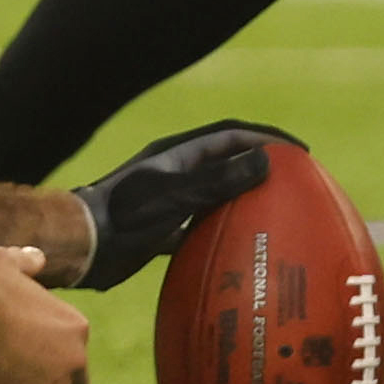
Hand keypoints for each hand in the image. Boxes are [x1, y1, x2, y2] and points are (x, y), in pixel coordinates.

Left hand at [68, 119, 299, 291]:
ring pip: (216, 193)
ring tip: (275, 212)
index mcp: (180, 152)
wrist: (82, 243)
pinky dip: (222, 230)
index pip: (233, 135)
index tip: (300, 152)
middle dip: (261, 165)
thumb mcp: (175, 194)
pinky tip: (240, 248)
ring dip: (244, 198)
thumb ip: (218, 179)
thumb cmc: (124, 215)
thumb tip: (265, 160)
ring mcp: (169, 197)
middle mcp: (177, 170)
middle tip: (295, 180)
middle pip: (228, 160)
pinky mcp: (161, 225)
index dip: (268, 139)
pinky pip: (201, 223)